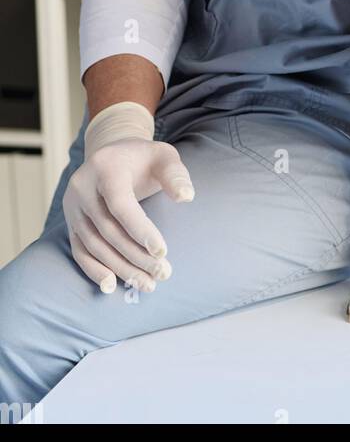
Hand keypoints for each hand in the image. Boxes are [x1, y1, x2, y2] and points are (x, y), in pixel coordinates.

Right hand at [63, 136, 193, 293]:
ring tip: (147, 283)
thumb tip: (186, 196)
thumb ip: (175, 174)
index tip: (162, 252)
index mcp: (106, 167)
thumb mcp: (163, 156)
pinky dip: (94, 270)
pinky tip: (112, 286)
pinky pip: (79, 250)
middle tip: (163, 274)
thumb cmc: (143, 158)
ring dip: (120, 268)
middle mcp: (83, 187)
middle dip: (136, 256)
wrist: (112, 155)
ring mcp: (73, 206)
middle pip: (108, 229)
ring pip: (94, 245)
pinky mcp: (71, 222)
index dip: (140, 230)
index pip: (120, 204)